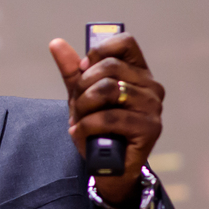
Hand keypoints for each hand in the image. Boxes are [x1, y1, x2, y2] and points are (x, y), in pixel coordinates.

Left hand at [48, 34, 164, 205]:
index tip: (84, 70)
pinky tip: (83, 134)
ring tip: (81, 121)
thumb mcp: (80, 96)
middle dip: (83, 86)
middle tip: (79, 106)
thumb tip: (56, 43)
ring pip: (108, 89)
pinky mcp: (150, 129)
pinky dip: (87, 126)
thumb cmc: (97, 128)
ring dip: (84, 107)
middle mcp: (151, 86)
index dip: (98, 51)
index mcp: (138, 72)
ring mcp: (153, 107)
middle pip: (109, 67)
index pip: (125, 42)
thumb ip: (71, 71)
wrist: (106, 167)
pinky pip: (110, 117)